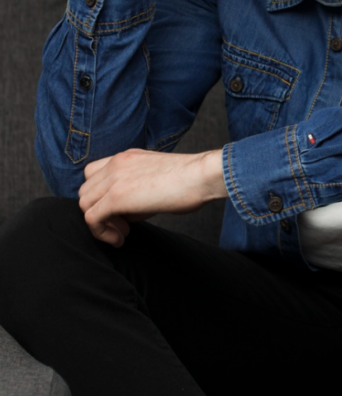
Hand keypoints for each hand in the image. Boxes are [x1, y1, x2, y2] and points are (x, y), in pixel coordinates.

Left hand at [78, 148, 226, 245]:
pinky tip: (120, 239)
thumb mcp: (156, 178)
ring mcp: (115, 178)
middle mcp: (117, 163)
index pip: (94, 173)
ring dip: (100, 223)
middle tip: (121, 225)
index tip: (119, 210)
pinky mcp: (117, 197)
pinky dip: (101, 233)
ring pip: (84, 204)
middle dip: (98, 210)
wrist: (202, 176)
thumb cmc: (191, 180)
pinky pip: (92, 218)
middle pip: (86, 190)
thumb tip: (125, 213)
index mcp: (127, 156)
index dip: (100, 194)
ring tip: (122, 233)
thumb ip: (136, 189)